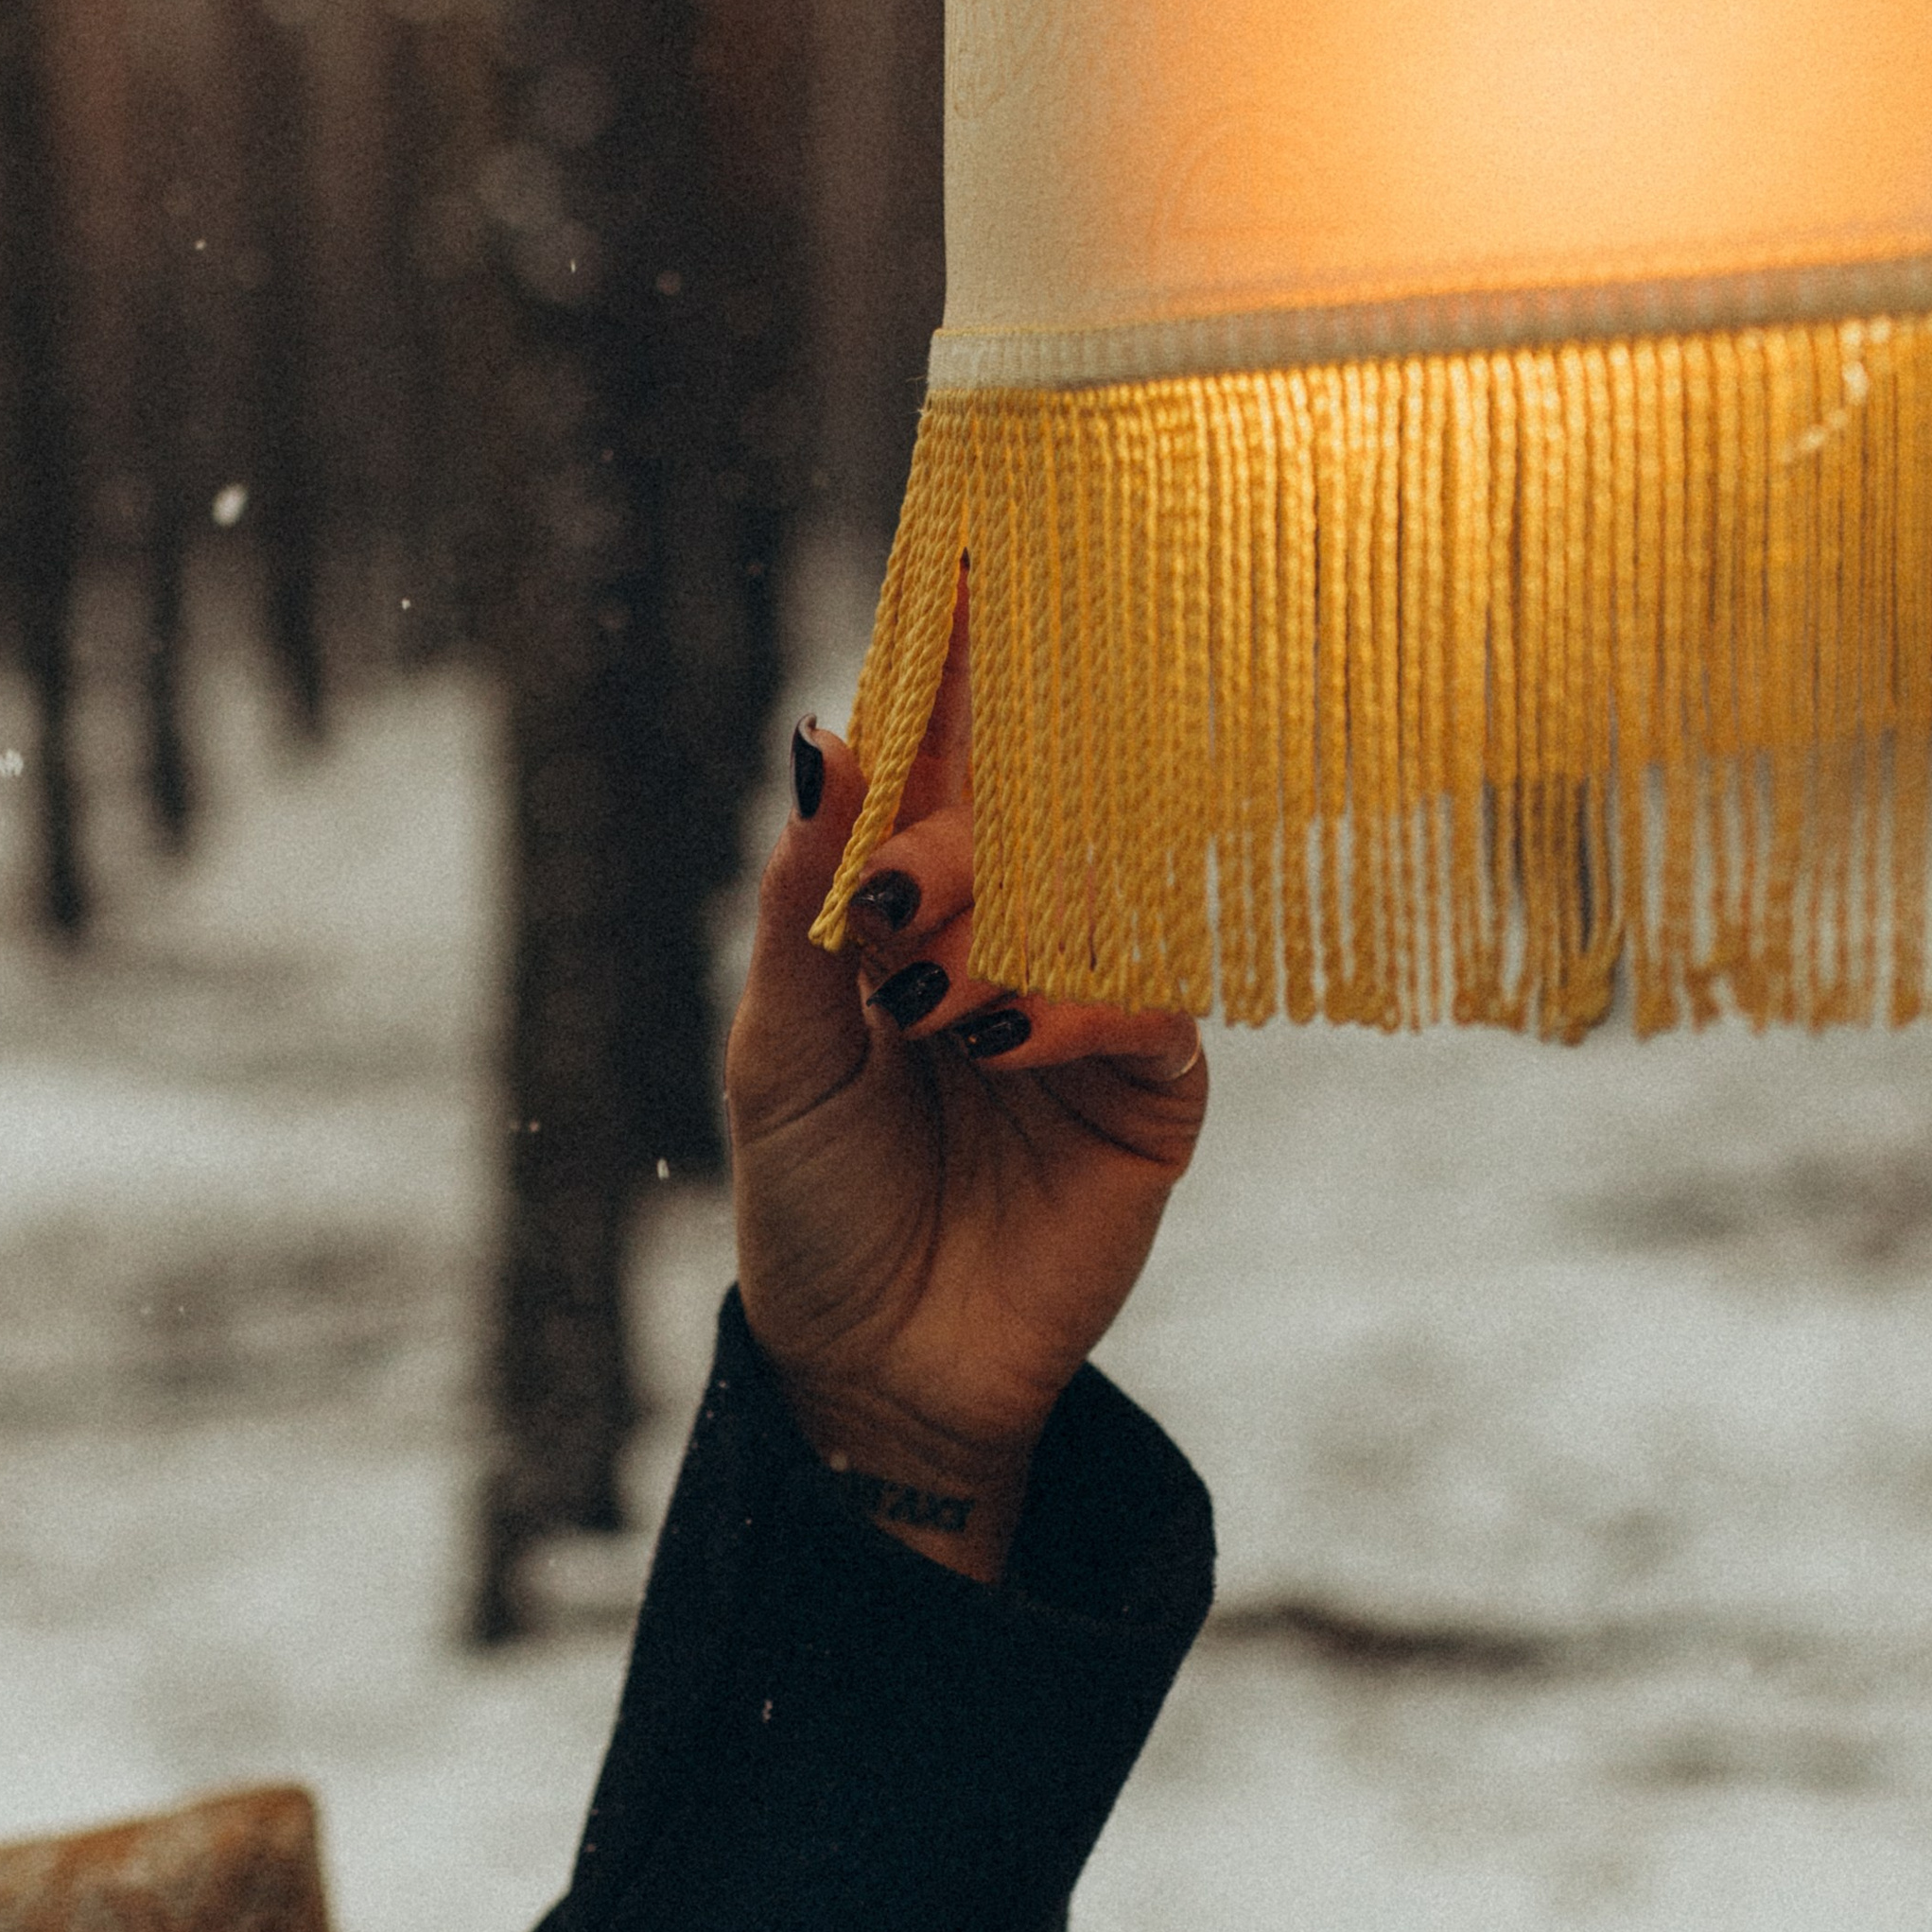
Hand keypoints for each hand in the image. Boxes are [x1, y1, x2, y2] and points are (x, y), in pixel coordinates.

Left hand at [727, 582, 1206, 1582]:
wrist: (874, 1371)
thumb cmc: (815, 1210)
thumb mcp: (778, 1052)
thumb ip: (803, 898)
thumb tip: (821, 729)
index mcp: (919, 904)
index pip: (946, 759)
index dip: (953, 669)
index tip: (954, 560)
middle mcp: (1016, 929)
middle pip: (1027, 806)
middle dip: (958, 828)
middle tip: (893, 898)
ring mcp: (1092, 999)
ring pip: (1094, 887)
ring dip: (1005, 920)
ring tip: (922, 1003)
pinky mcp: (1153, 1082)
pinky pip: (1145, 996)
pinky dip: (1069, 1002)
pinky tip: (995, 1044)